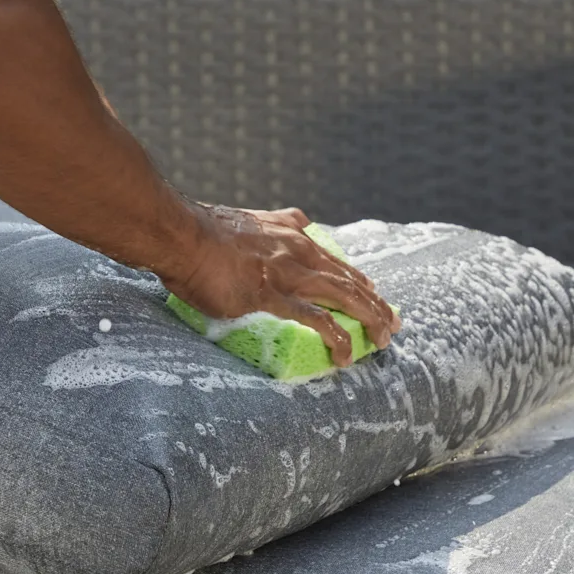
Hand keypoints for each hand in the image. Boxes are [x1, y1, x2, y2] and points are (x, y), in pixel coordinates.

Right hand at [162, 204, 400, 366]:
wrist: (181, 235)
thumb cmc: (207, 231)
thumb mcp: (254, 218)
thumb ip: (280, 221)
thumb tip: (299, 219)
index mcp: (293, 235)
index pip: (337, 262)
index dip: (361, 282)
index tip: (375, 296)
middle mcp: (298, 251)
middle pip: (349, 281)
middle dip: (376, 304)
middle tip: (392, 324)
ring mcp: (286, 273)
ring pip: (342, 298)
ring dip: (368, 319)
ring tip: (381, 341)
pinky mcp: (271, 295)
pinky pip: (314, 319)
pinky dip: (335, 337)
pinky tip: (344, 354)